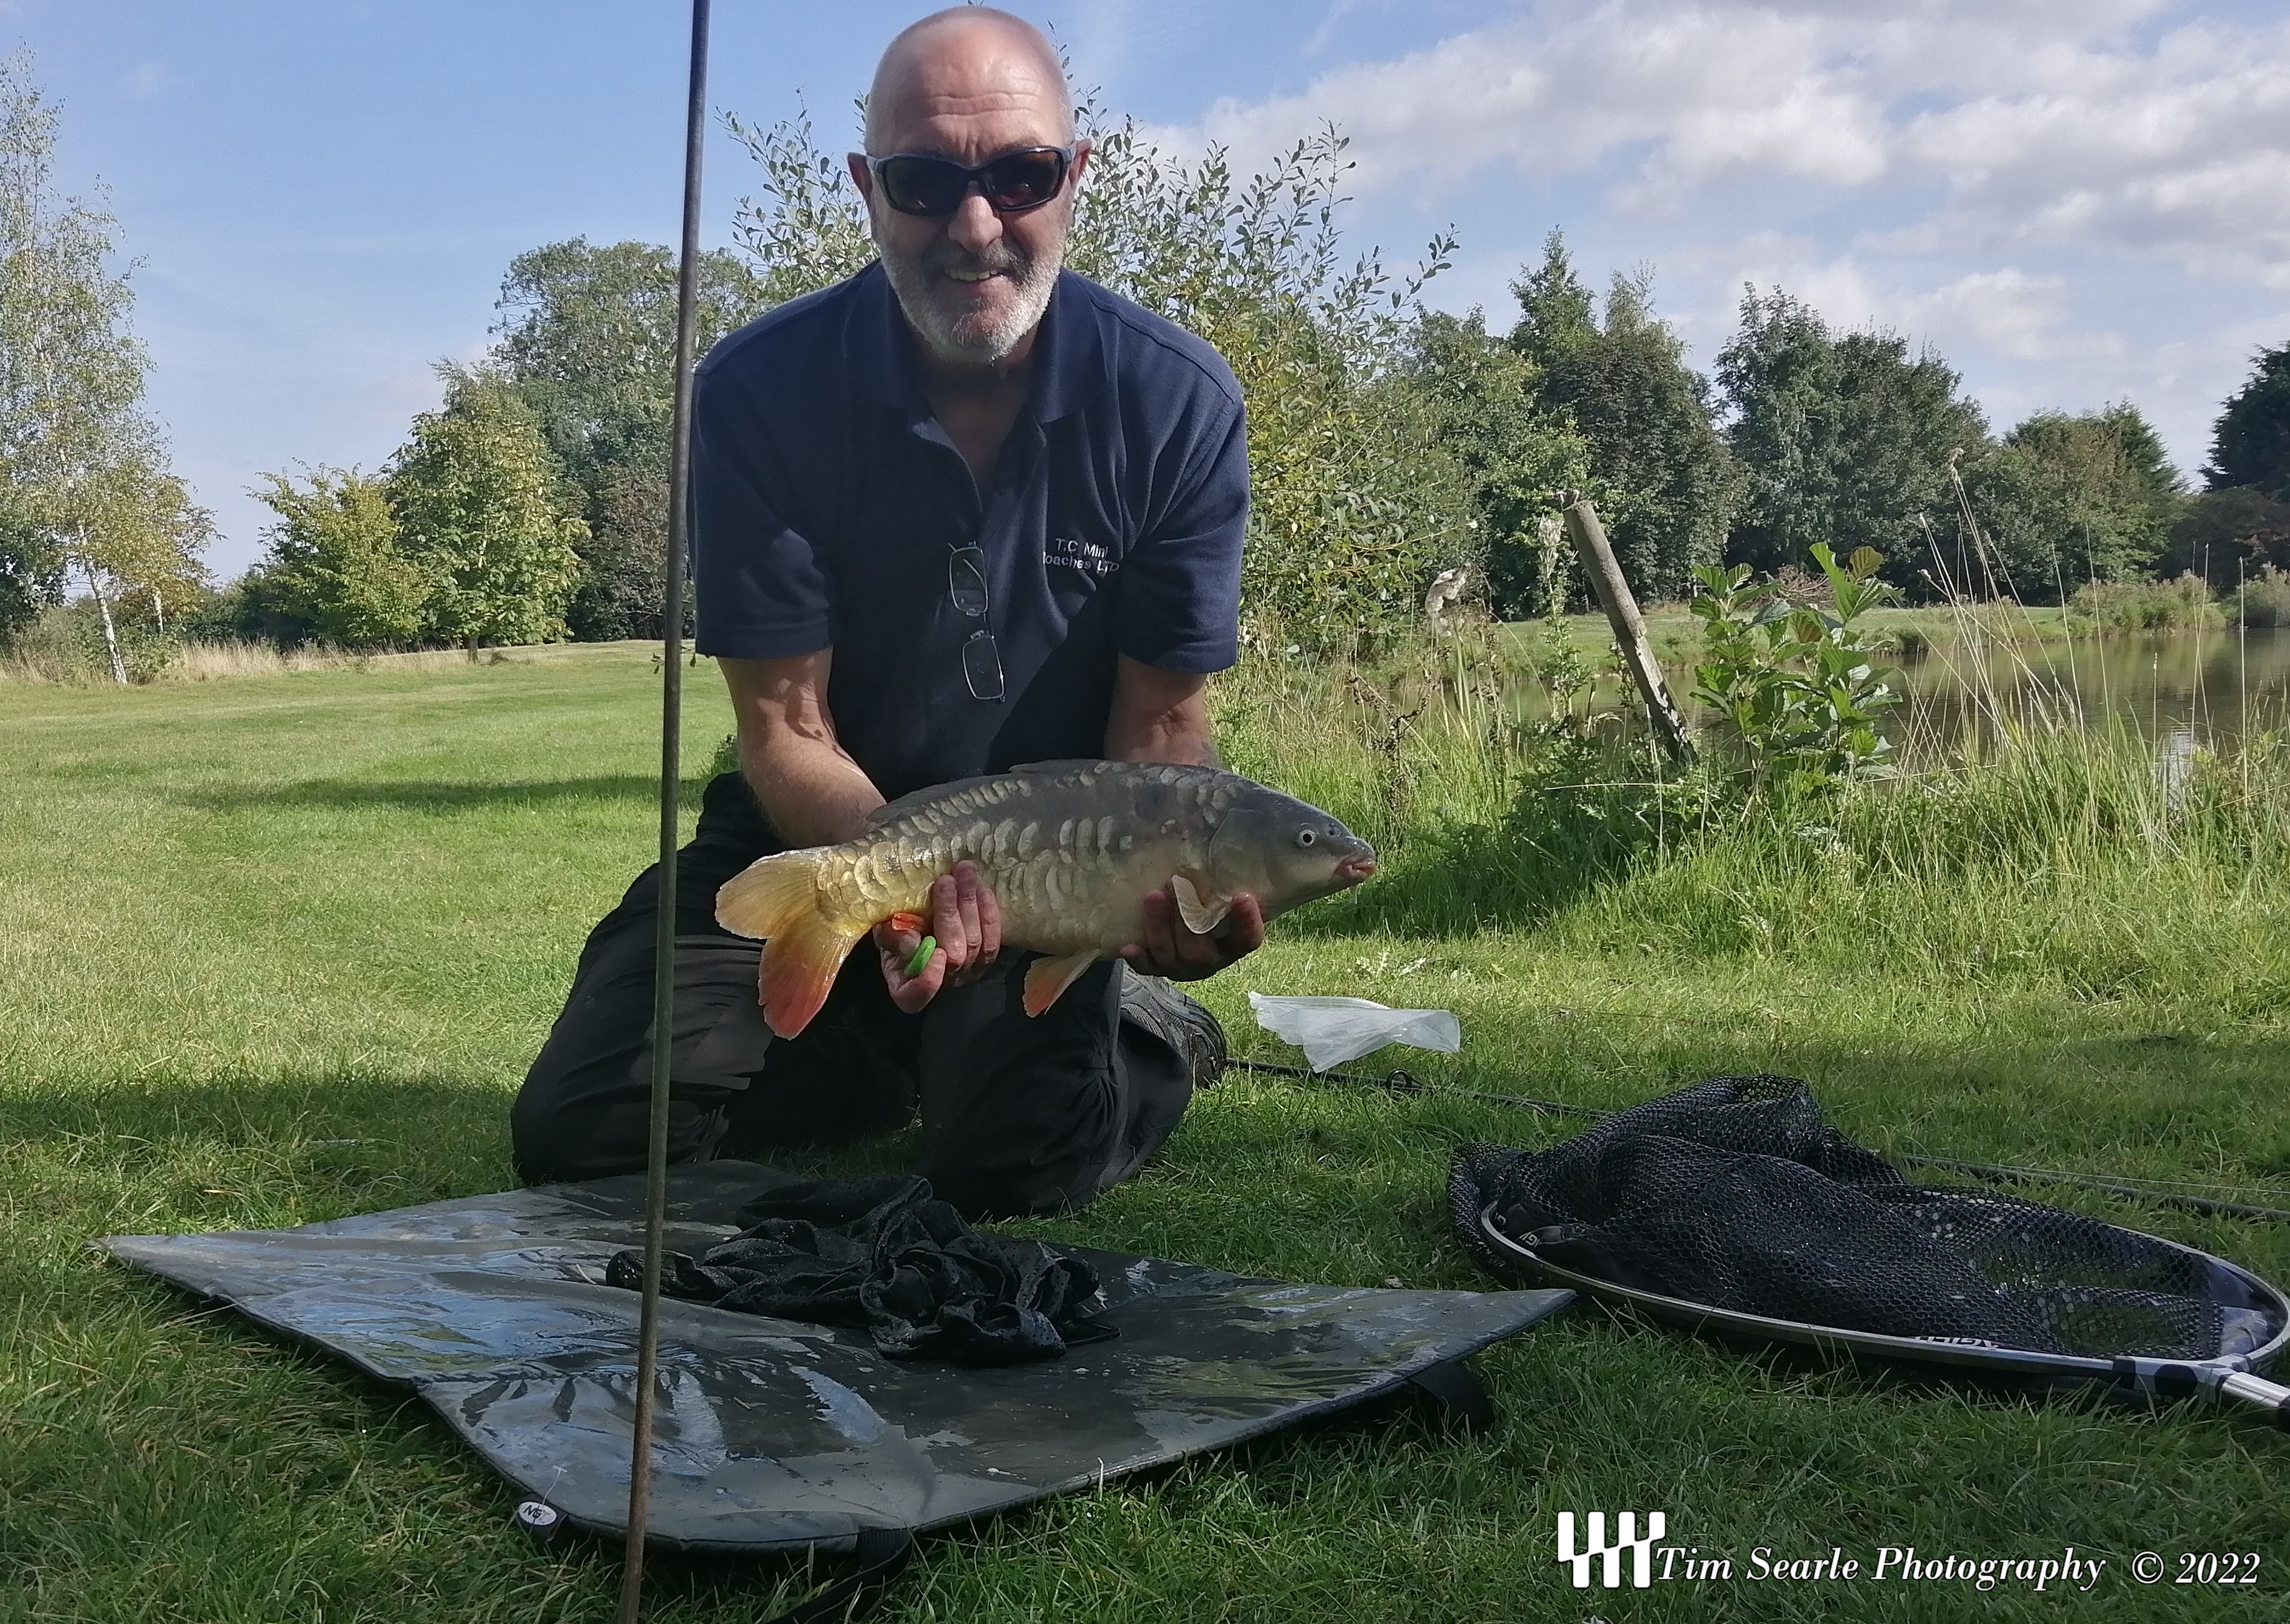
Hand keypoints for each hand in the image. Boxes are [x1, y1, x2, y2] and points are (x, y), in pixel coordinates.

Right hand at [874, 860, 1001, 1012]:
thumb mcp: (883, 932)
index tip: (934, 951)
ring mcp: (966, 975)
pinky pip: (992, 940)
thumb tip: (912, 940)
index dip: (927, 980)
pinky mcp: (984, 960)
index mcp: (905, 987)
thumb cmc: (895, 931)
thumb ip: (892, 937)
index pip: (915, 997)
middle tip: (946, 881)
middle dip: (950, 914)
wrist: (919, 925)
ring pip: (974, 944)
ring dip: (969, 904)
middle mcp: (940, 986)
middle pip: (953, 957)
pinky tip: (982, 890)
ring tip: (964, 872)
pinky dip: (988, 913)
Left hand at [1119, 889, 1263, 980]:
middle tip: (1175, 885)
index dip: (1247, 922)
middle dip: (1185, 921)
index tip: (1242, 896)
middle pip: (1200, 952)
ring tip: (1153, 896)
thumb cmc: (1210, 896)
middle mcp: (1211, 959)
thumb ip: (1225, 876)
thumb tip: (1214, 837)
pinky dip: (1140, 959)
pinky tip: (1129, 947)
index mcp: (1234, 942)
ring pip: (1172, 957)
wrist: (1189, 915)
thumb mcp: (1223, 889)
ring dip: (1160, 928)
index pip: (1247, 938)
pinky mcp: (1160, 966)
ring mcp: (1184, 966)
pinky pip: (1149, 968)